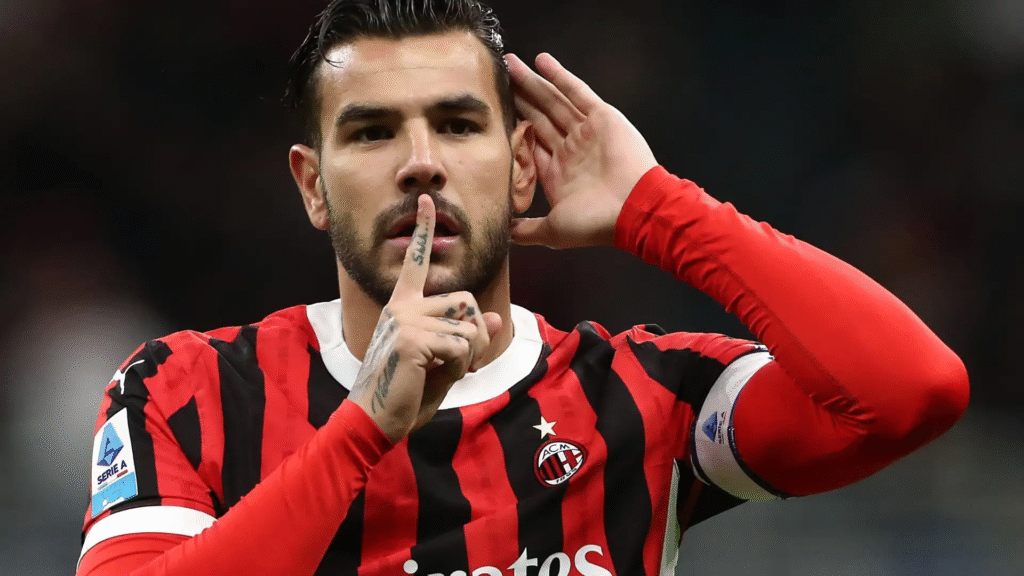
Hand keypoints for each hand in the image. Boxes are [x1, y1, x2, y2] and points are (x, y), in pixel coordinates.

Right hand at [347, 195, 501, 441]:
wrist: (375, 420)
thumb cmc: (407, 393)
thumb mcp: (444, 362)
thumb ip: (465, 339)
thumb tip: (496, 319)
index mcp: (402, 307)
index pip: (416, 263)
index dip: (423, 230)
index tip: (428, 200)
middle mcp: (401, 307)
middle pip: (465, 300)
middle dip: (476, 335)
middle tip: (460, 363)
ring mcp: (404, 320)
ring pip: (468, 324)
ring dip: (470, 353)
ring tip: (446, 371)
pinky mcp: (411, 339)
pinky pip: (461, 345)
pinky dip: (460, 366)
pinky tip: (434, 376)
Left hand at [506, 52, 657, 248]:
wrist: (635, 210)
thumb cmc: (596, 223)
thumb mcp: (553, 231)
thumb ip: (527, 230)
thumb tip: (503, 234)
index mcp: (558, 174)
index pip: (529, 144)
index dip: (511, 128)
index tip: (493, 113)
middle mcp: (570, 150)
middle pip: (538, 117)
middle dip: (519, 98)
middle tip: (498, 78)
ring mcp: (586, 132)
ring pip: (553, 101)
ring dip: (532, 83)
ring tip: (511, 64)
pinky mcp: (602, 117)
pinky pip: (577, 91)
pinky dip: (560, 76)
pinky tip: (541, 61)